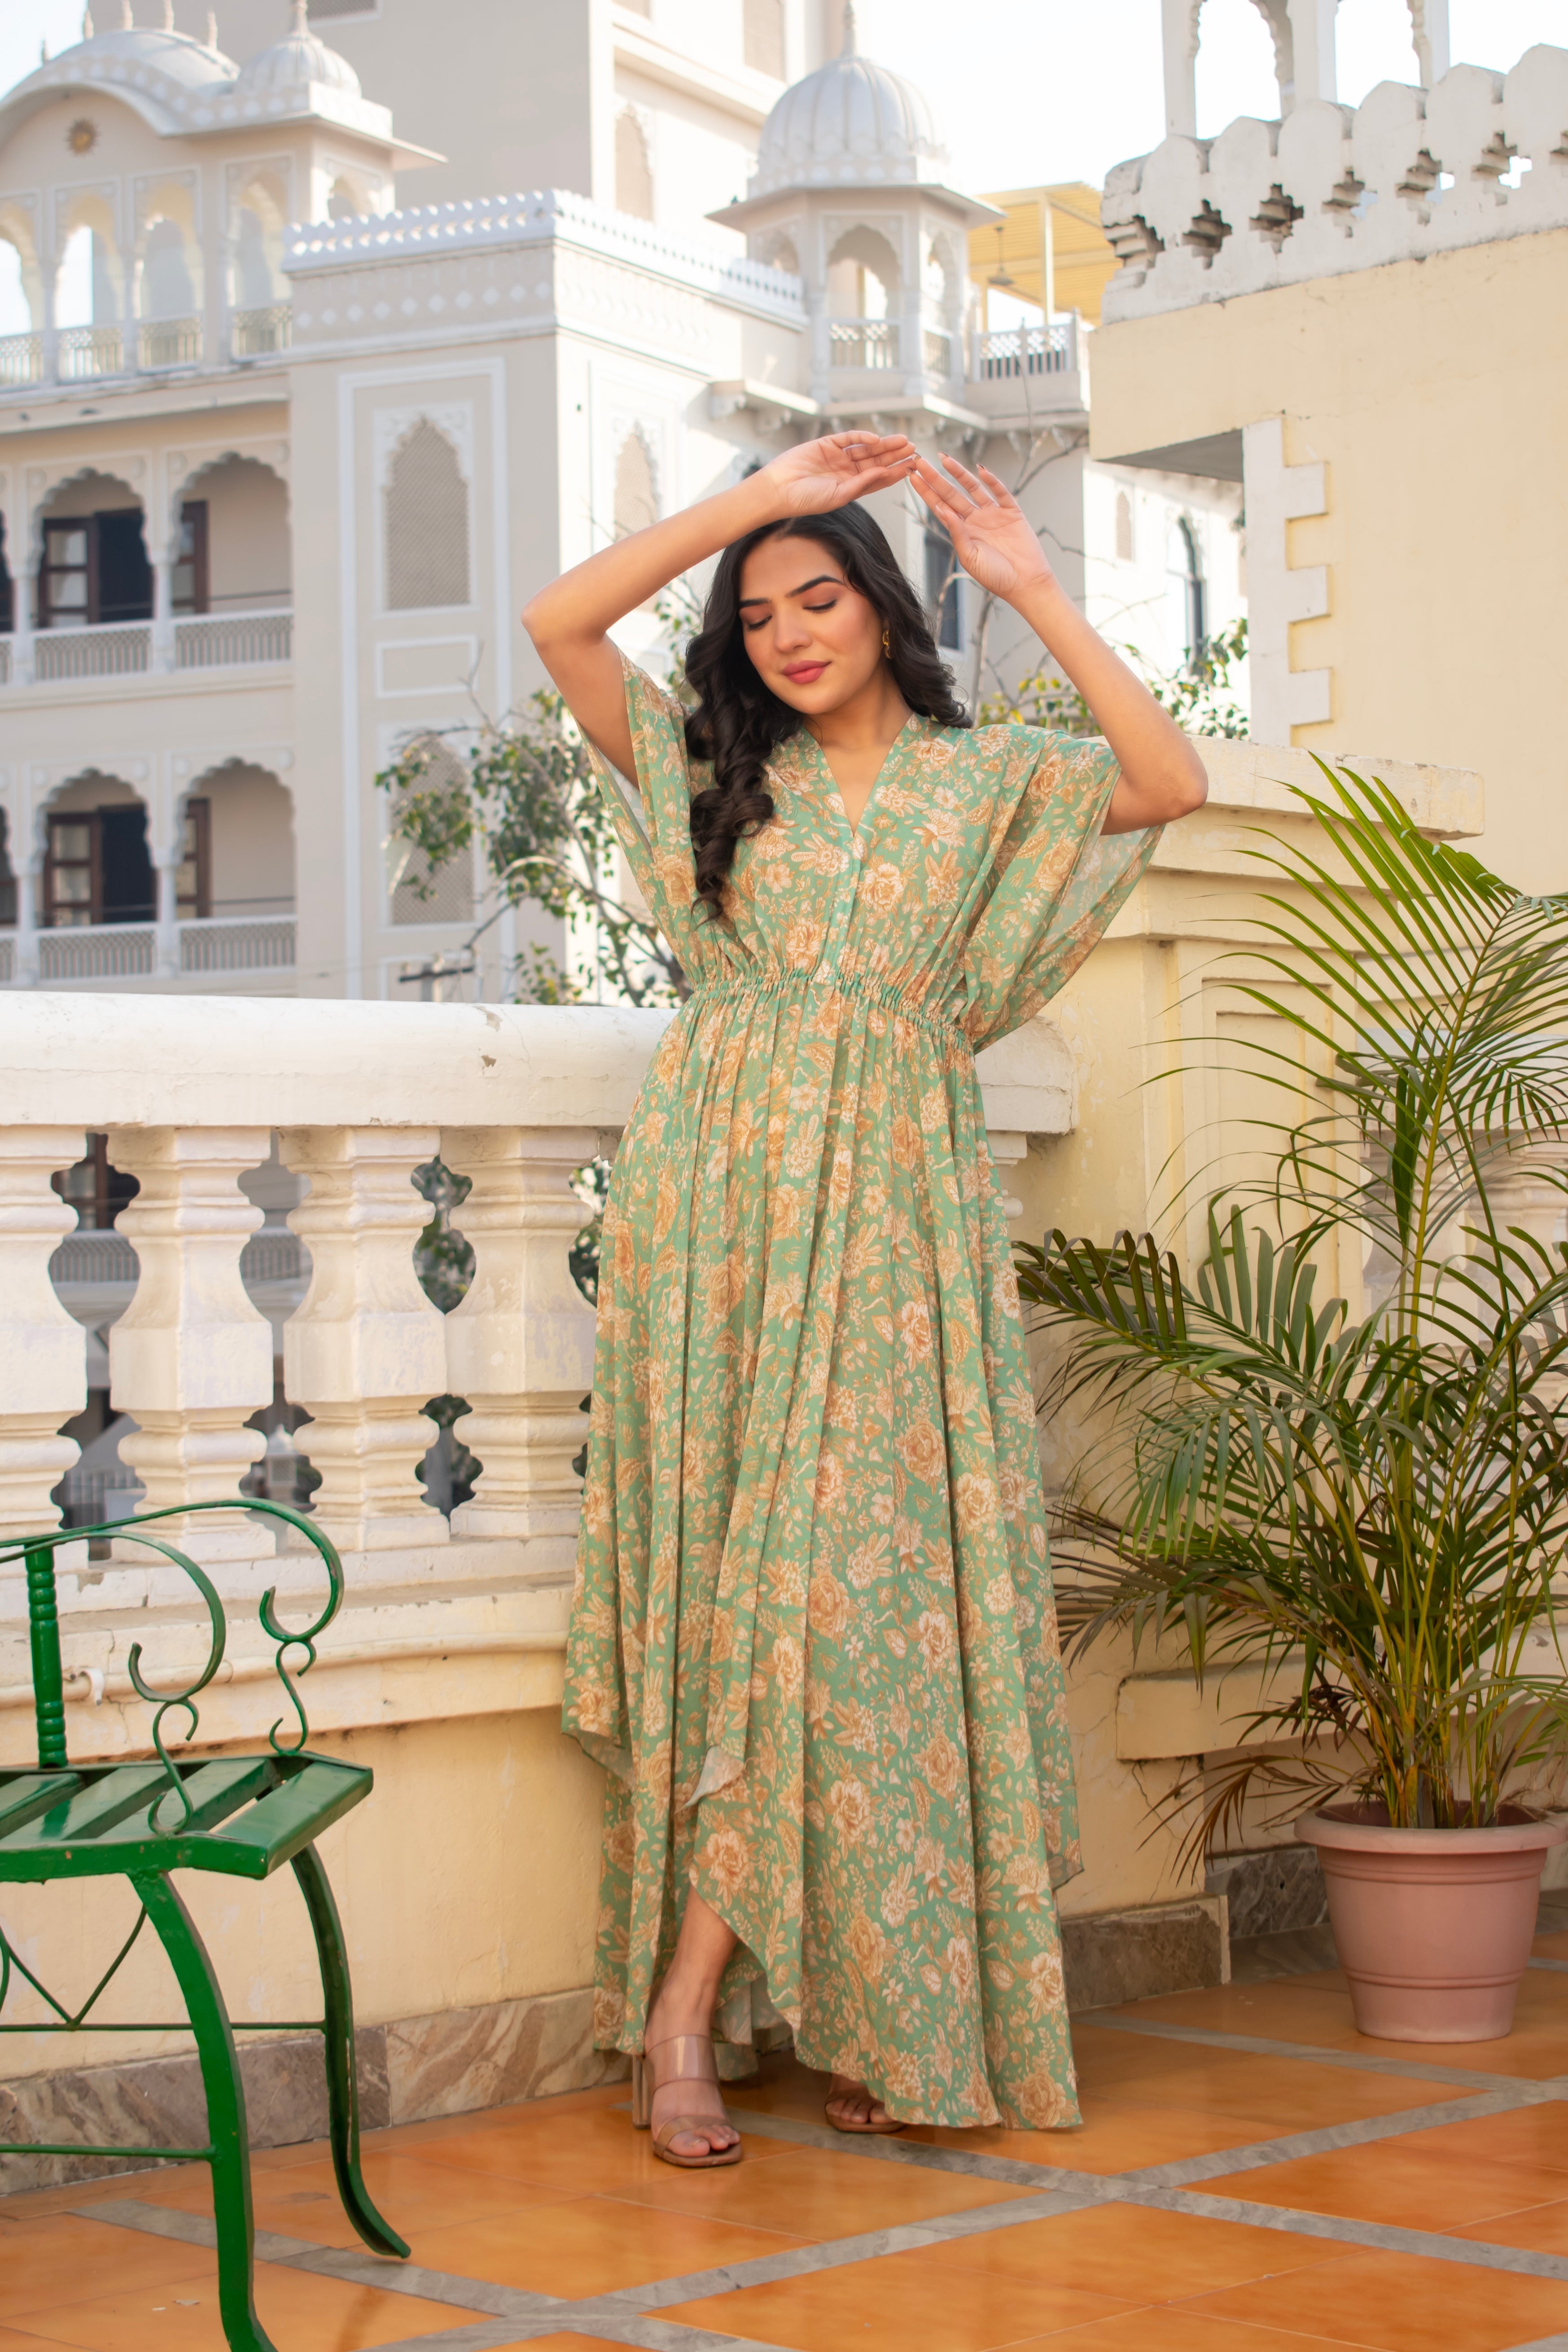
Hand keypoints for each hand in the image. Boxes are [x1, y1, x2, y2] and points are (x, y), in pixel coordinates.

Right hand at [755, 432, 919, 519]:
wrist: (779, 489)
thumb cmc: (806, 499)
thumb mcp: (839, 496)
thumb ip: (862, 484)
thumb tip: (885, 472)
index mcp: (851, 487)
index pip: (878, 479)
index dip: (895, 473)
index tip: (912, 468)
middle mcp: (846, 472)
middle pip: (876, 461)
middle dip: (895, 456)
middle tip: (914, 450)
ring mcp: (837, 457)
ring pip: (866, 448)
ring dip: (885, 445)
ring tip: (903, 441)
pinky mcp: (827, 443)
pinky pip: (849, 438)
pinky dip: (862, 437)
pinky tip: (876, 439)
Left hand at [908, 455, 1054, 601]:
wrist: (1025, 584)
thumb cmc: (996, 577)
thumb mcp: (970, 558)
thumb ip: (957, 534)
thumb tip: (944, 511)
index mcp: (962, 532)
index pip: (940, 507)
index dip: (926, 492)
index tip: (912, 476)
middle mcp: (975, 520)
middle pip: (951, 494)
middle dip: (935, 478)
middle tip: (920, 461)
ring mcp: (993, 514)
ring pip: (973, 488)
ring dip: (959, 473)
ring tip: (944, 459)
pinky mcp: (1012, 512)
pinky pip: (1001, 493)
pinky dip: (992, 481)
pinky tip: (981, 470)